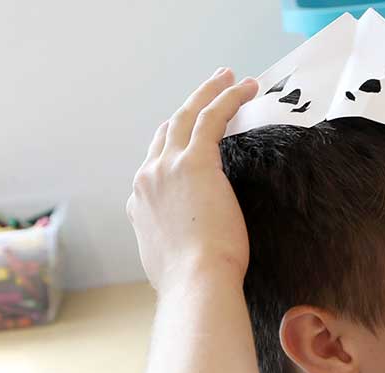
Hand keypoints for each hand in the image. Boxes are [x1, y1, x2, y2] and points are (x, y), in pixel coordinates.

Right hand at [128, 68, 258, 289]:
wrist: (195, 284)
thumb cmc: (192, 284)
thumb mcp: (169, 263)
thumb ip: (172, 246)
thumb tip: (184, 250)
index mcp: (138, 205)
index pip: (153, 164)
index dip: (173, 147)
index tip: (191, 138)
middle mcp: (146, 180)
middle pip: (166, 131)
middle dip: (188, 107)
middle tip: (208, 89)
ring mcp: (166, 169)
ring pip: (187, 116)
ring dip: (208, 92)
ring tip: (228, 76)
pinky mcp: (195, 163)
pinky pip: (212, 117)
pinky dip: (228, 97)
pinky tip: (246, 86)